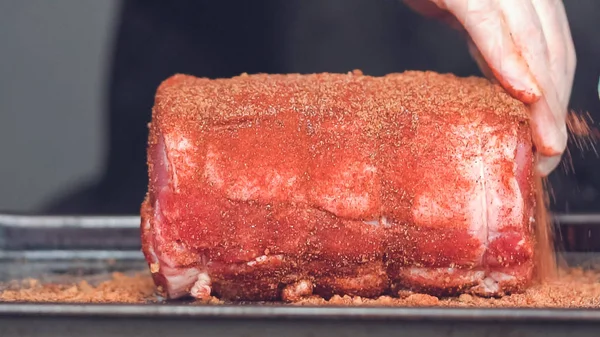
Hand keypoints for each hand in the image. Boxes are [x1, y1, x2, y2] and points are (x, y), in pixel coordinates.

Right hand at [406, 0, 576, 175]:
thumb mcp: (467, 17)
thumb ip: (492, 43)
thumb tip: (511, 83)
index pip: (554, 51)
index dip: (557, 98)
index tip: (550, 140)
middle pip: (552, 50)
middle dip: (555, 107)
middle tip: (549, 152)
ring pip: (531, 41)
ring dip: (541, 95)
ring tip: (542, 139)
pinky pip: (489, 25)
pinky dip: (506, 60)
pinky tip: (520, 92)